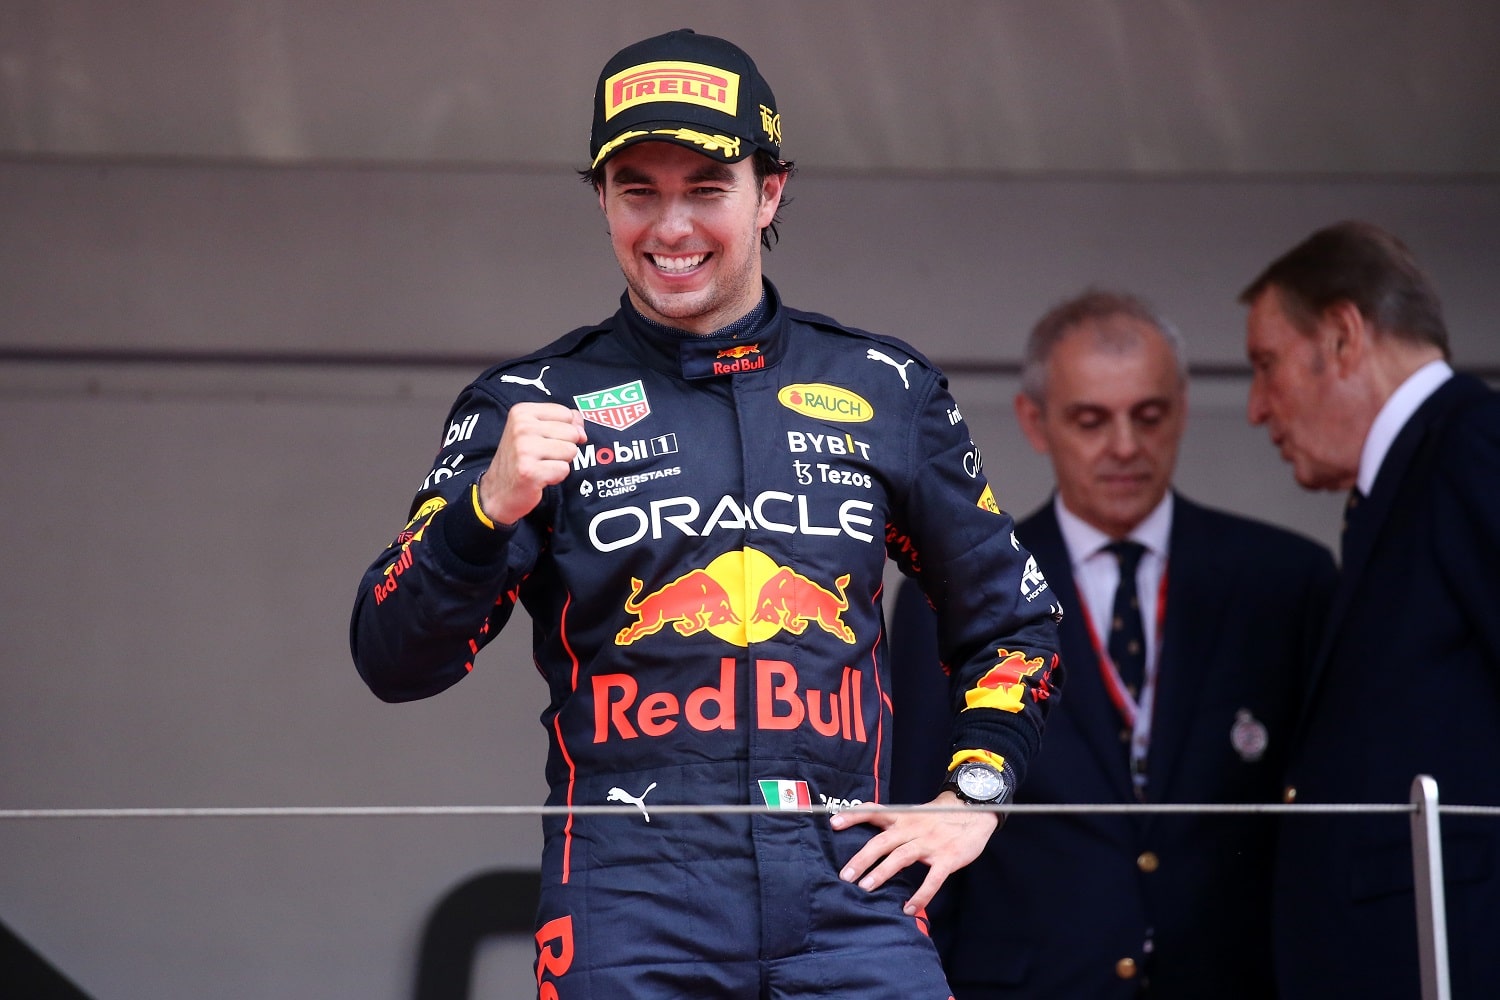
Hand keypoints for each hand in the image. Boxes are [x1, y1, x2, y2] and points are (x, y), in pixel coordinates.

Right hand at [478, 402, 586, 525]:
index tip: (549, 440)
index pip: (566, 414)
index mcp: (522, 412)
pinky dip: (556, 476)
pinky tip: (539, 477)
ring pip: (571, 451)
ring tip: (541, 465)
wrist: (497, 491)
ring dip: (560, 462)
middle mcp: (521, 427)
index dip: (567, 429)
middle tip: (542, 456)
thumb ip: (563, 423)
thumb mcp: (535, 431)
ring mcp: (524, 449)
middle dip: (564, 447)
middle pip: (572, 432)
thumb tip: (582, 432)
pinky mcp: (530, 471)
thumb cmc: (520, 459)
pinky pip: (564, 469)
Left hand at [829, 791, 998, 915]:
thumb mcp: (914, 814)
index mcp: (903, 816)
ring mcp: (930, 843)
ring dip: (882, 872)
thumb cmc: (939, 818)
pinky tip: (910, 908)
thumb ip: (893, 824)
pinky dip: (921, 894)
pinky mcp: (948, 858)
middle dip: (862, 858)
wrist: (975, 812)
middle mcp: (913, 828)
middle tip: (845, 875)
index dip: (854, 815)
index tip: (834, 823)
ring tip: (865, 887)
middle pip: (883, 841)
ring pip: (901, 857)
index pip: (874, 812)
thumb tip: (866, 839)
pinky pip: (933, 879)